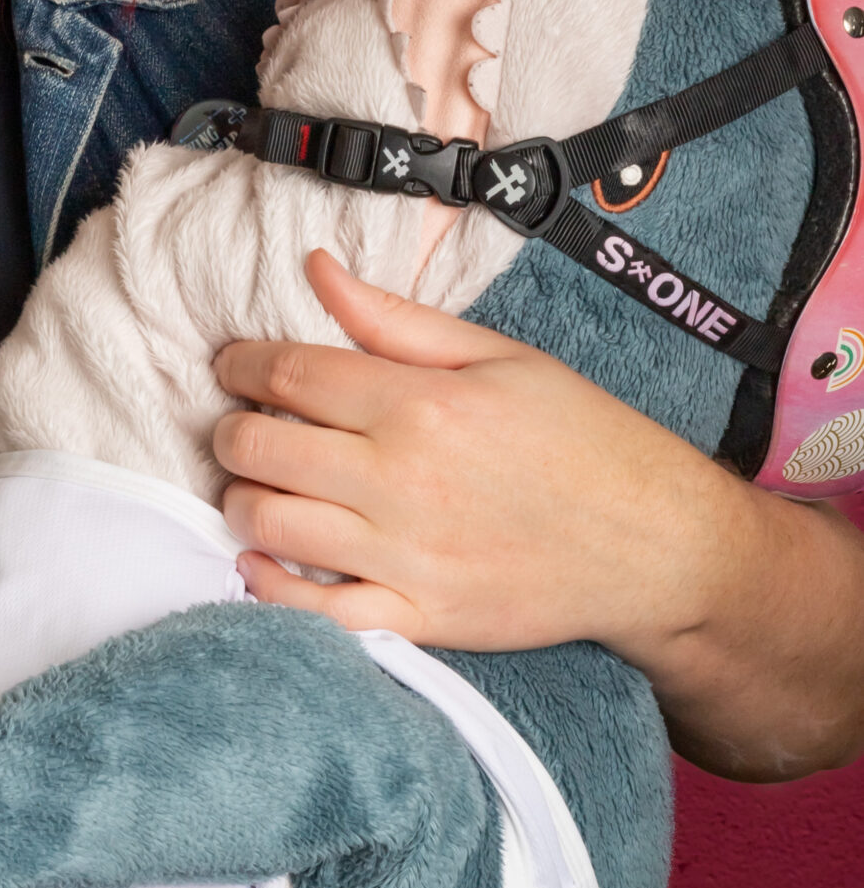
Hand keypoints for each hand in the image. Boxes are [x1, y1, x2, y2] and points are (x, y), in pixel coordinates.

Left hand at [214, 249, 863, 779]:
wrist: (655, 544)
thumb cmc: (582, 437)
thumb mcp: (499, 355)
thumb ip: (394, 319)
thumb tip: (315, 270)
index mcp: (420, 403)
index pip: (286, 374)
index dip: (241, 364)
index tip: (233, 365)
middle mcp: (401, 478)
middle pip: (259, 448)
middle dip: (230, 431)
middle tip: (241, 426)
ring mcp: (407, 555)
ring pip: (269, 524)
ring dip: (242, 499)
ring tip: (259, 485)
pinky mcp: (421, 617)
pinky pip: (314, 611)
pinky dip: (269, 585)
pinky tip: (264, 559)